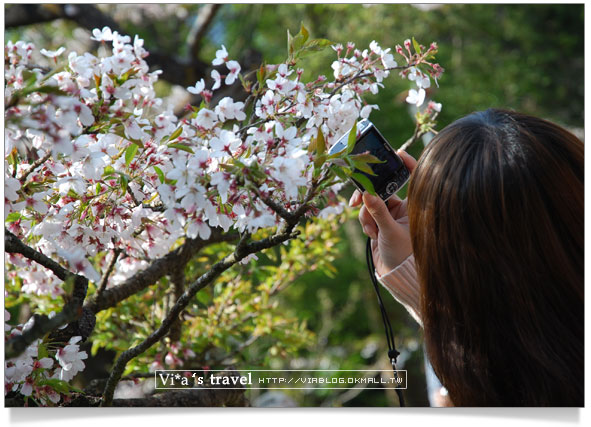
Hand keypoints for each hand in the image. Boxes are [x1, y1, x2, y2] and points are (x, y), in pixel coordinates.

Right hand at [349, 151, 417, 275]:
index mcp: (413, 205)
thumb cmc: (403, 254)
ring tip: (372, 231)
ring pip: (370, 202)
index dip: (407, 163)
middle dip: (369, 195)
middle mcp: (402, 206)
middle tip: (357, 199)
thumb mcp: (390, 231)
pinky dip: (365, 222)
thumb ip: (378, 211)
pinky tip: (372, 235)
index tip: (398, 153)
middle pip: (382, 188)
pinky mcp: (378, 221)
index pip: (412, 179)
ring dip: (366, 215)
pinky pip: (366, 213)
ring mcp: (389, 213)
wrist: (395, 274)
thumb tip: (366, 193)